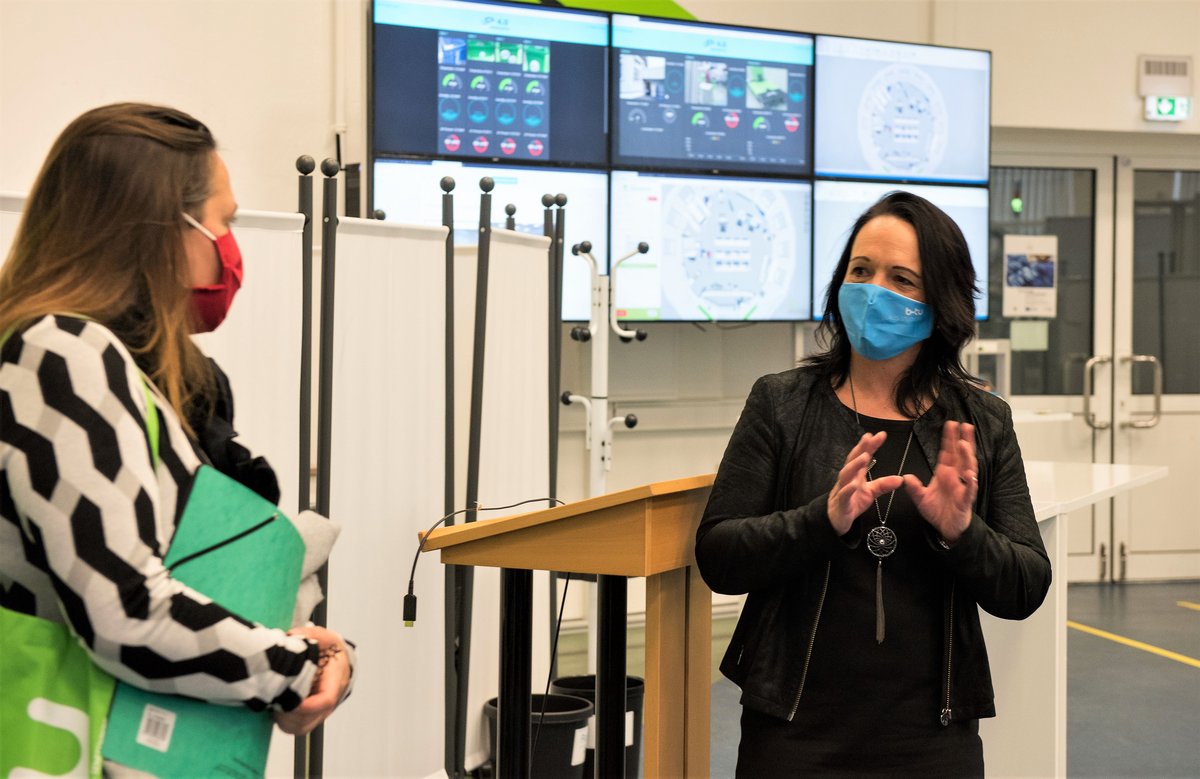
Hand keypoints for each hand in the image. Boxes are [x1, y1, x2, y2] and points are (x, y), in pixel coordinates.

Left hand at [273, 626, 351, 735]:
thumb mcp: (325, 638)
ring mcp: (320, 712)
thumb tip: (292, 636)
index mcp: (335, 682)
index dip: (307, 705)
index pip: (325, 700)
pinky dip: (284, 722)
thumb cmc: (331, 652)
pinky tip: (277, 706)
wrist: (338, 663)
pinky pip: (296, 728)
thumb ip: (312, 635)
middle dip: (289, 712)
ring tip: (274, 702)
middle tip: (274, 698)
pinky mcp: (310, 717)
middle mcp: (329, 701)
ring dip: (285, 718)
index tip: (289, 700)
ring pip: (301, 727)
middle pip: (311, 719)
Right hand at [827, 432, 903, 535]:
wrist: (836, 519)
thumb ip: (884, 484)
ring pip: (846, 474)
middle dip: (860, 448)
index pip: (863, 456)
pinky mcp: (841, 504)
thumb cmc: (852, 502)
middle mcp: (848, 479)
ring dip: (854, 465)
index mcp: (856, 474)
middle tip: (869, 438)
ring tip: (864, 456)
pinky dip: (848, 489)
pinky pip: (843, 495)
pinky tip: (854, 484)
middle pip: (853, 460)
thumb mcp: (871, 492)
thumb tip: (900, 478)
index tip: (881, 435)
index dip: (871, 445)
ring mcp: (843, 489)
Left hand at [903, 420, 977, 543]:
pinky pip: (969, 490)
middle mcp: (955, 477)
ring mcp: (962, 487)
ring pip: (967, 468)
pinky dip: (970, 482)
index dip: (949, 439)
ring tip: (964, 444)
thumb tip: (906, 477)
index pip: (948, 452)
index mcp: (945, 473)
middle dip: (962, 440)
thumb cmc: (937, 511)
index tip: (950, 424)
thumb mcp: (920, 498)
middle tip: (964, 425)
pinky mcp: (965, 500)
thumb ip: (913, 487)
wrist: (946, 528)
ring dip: (967, 456)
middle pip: (960, 455)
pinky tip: (970, 474)